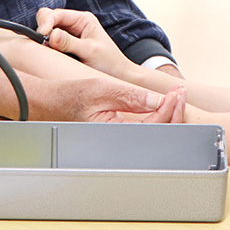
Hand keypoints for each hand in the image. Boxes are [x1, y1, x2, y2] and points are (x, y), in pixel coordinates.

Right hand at [30, 77, 183, 122]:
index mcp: (112, 132)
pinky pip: (142, 128)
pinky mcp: (117, 132)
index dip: (168, 109)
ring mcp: (118, 137)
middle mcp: (116, 140)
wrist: (50, 102)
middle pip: (156, 132)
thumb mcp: (102, 89)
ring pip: (151, 131)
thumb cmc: (69, 97)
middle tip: (180, 93)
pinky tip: (161, 103)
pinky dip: (155, 114)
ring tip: (175, 96)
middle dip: (173, 112)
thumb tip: (157, 99)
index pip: (152, 125)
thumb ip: (130, 96)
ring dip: (166, 113)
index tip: (176, 93)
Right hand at [36, 7, 134, 79]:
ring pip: (47, 33)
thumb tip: (51, 35)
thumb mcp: (90, 51)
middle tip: (42, 44)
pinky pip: (50, 46)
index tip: (41, 35)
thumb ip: (69, 43)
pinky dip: (46, 50)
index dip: (46, 22)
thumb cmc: (109, 62)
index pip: (56, 14)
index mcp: (82, 19)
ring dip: (43, 41)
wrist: (119, 76)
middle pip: (48, 19)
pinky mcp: (65, 49)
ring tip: (48, 53)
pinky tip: (49, 57)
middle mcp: (74, 25)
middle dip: (42, 30)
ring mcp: (68, 37)